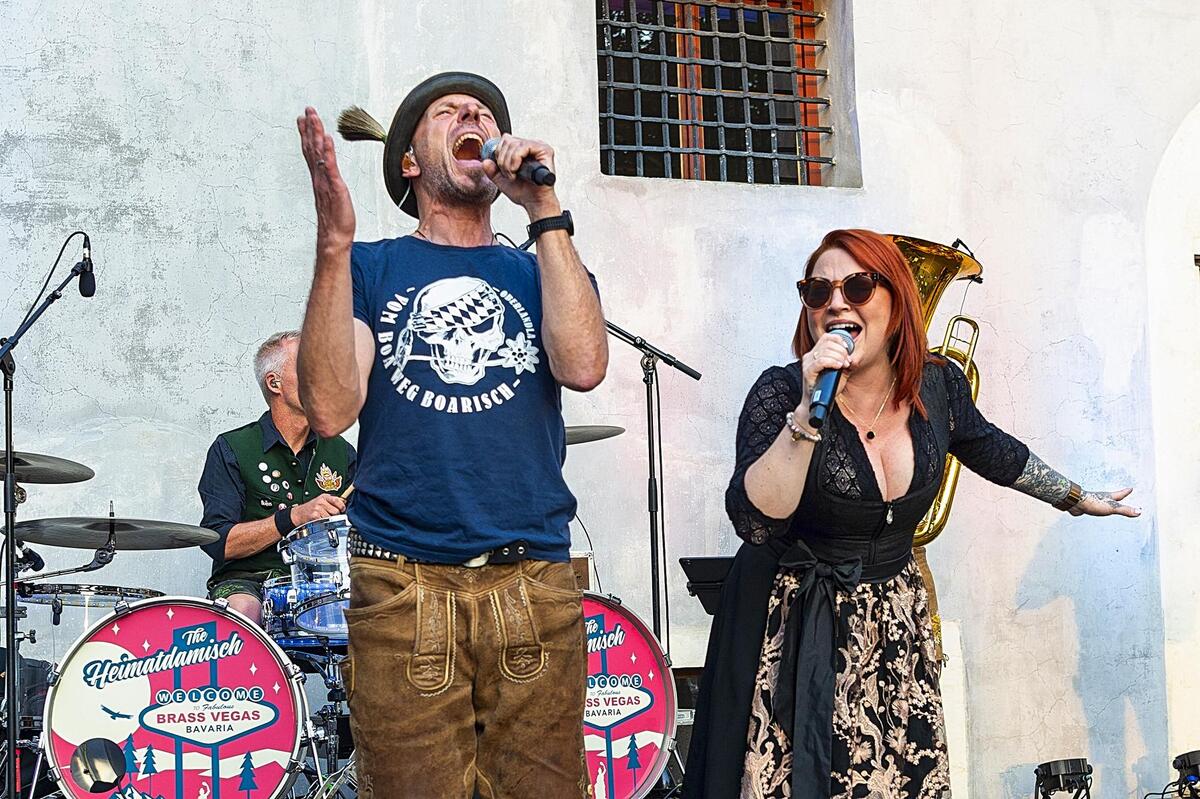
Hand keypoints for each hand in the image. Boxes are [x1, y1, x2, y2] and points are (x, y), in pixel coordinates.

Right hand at [289, 494, 346, 525]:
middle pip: (336, 511)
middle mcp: (321, 501)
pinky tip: (320, 521)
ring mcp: (317, 508)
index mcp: (324, 497)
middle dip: (335, 515)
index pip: (337, 500)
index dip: (342, 506)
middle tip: (331, 516)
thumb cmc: (310, 509)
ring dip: (330, 520)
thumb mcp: (321, 501)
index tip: (342, 510)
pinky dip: (324, 523)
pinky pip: (325, 521)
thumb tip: (344, 504)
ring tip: (324, 519)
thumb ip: (332, 502)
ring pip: (331, 517)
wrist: (298, 514)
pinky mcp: (315, 515)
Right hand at [297, 107, 355, 250]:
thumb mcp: (332, 195)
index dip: (307, 134)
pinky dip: (328, 152)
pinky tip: (326, 139)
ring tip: (314, 117)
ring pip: (318, 154)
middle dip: (309, 128)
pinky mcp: (334, 187)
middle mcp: (319, 177)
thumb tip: (327, 170)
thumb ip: (329, 181)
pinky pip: (330, 167)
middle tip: (307, 111)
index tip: (303, 119)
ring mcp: (325, 181)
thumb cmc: (336, 218)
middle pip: (312, 148)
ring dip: (316, 134)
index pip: (311, 152)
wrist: (335, 236)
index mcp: (319, 178)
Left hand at [480, 133, 559, 216]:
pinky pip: (523, 147)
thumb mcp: (502, 181)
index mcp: (523, 150)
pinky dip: (515, 160)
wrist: (535, 202)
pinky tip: (517, 171)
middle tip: (508, 175)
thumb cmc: (524, 192)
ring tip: (513, 175)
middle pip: (508, 140)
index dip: (499, 153)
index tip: (502, 170)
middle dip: (502, 160)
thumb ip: (492, 171)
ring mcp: (539, 147)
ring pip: (514, 143)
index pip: (506, 140)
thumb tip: (485, 161)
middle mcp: (532, 146)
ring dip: (508, 162)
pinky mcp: (545, 150)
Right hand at [800, 331, 853, 399]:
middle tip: (847, 362)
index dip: (840, 341)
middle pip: (828, 343)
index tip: (848, 351)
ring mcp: (807, 363)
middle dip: (842, 351)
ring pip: (825, 351)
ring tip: (844, 365)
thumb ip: (845, 361)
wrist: (820, 401)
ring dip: (839, 357)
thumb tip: (853, 355)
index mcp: (816, 353)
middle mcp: (810, 356)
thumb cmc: (829, 387)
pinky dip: (832, 362)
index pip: (827, 337)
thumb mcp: (840, 371)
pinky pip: (821, 361)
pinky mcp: (807, 371)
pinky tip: (839, 366)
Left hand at [1068, 487, 1139, 517]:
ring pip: (1103, 501)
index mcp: (1109, 497)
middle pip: (1112, 496)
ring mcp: (1094, 501)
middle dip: (1118, 495)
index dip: (1126, 492)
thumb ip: (1125, 510)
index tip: (1130, 488)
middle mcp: (1102, 497)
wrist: (1075, 503)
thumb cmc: (1094, 503)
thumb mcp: (1112, 508)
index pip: (1121, 494)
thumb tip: (1140, 511)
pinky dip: (1097, 507)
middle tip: (1122, 493)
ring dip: (1107, 501)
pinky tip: (1094, 509)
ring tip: (1108, 502)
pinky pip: (1094, 506)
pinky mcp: (1087, 506)